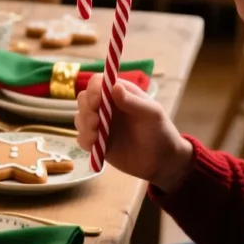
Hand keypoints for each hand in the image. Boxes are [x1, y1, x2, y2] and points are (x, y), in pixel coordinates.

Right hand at [75, 76, 193, 191]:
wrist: (162, 162)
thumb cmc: (160, 131)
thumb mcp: (152, 114)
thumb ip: (133, 101)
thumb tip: (115, 86)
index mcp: (119, 94)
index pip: (97, 82)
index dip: (93, 89)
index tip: (96, 102)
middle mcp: (106, 106)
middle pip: (84, 99)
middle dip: (86, 110)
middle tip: (95, 122)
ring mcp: (99, 124)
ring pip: (80, 118)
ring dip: (84, 126)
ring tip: (96, 137)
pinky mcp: (96, 141)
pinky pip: (81, 137)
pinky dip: (84, 140)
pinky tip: (95, 146)